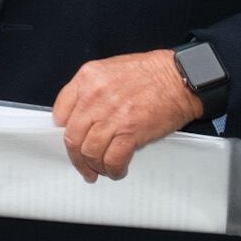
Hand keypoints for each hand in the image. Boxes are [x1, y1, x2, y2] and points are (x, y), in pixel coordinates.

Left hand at [53, 51, 203, 181]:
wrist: (181, 77)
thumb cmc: (151, 72)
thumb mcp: (111, 69)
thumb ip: (92, 89)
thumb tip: (82, 116)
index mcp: (87, 78)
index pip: (60, 112)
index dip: (63, 132)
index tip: (71, 141)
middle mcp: (94, 96)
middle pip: (72, 137)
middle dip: (76, 158)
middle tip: (83, 166)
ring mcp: (111, 115)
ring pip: (90, 152)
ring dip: (94, 167)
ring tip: (101, 171)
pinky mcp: (129, 132)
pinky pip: (112, 159)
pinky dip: (113, 170)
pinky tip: (117, 170)